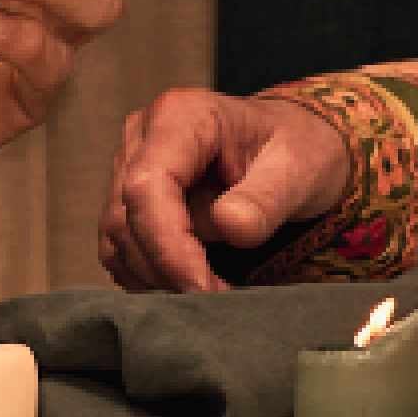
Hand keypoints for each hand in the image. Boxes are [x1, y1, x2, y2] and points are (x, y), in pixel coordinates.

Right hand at [99, 82, 352, 290]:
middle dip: (167, 268)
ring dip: (158, 276)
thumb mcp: (299, 168)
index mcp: (180, 116)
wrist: (294, 146)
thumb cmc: (298, 149)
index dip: (168, 245)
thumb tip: (229, 226)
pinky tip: (193, 280)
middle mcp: (143, 136)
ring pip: (118, 237)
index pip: (147, 186)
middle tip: (218, 300)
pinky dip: (152, 274)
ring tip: (213, 291)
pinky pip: (122, 247)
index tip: (204, 288)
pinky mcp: (129, 199)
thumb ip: (266, 197)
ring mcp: (129, 167)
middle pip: (125, 217)